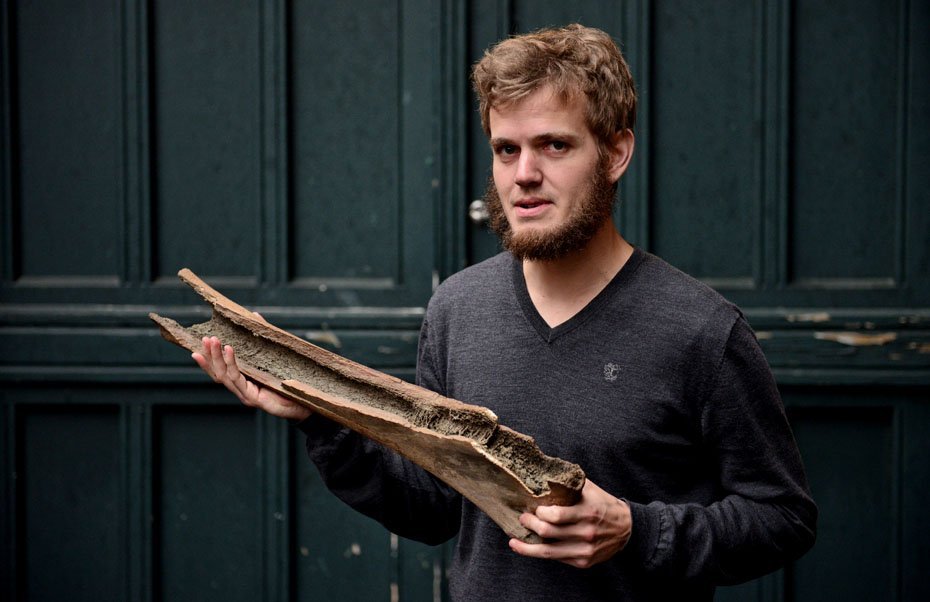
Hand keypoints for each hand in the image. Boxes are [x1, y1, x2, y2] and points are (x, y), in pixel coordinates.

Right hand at [192, 335, 311, 421]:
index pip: (222, 370)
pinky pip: (238, 379)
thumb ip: (263, 337)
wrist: (305, 403)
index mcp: (245, 382)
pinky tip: (229, 350)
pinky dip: (232, 364)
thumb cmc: (290, 381)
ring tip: (213, 341)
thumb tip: (254, 315)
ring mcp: (246, 395)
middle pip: (219, 373)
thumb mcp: (274, 355)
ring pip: (225, 375)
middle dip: (210, 355)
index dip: (209, 359)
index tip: (198, 346)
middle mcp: (242, 389)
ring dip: (217, 357)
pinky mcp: (253, 398)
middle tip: (204, 339)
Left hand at [508, 479, 631, 568]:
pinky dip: (540, 554)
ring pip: (548, 552)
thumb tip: (543, 471)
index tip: (533, 507)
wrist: (627, 530)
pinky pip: (557, 559)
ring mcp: (585, 550)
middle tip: (523, 518)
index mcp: (588, 512)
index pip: (556, 515)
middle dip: (530, 524)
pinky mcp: (583, 562)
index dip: (540, 513)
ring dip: (527, 547)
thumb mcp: (590, 490)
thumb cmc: (604, 505)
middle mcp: (586, 533)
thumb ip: (569, 483)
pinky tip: (530, 548)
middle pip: (548, 532)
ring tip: (514, 541)